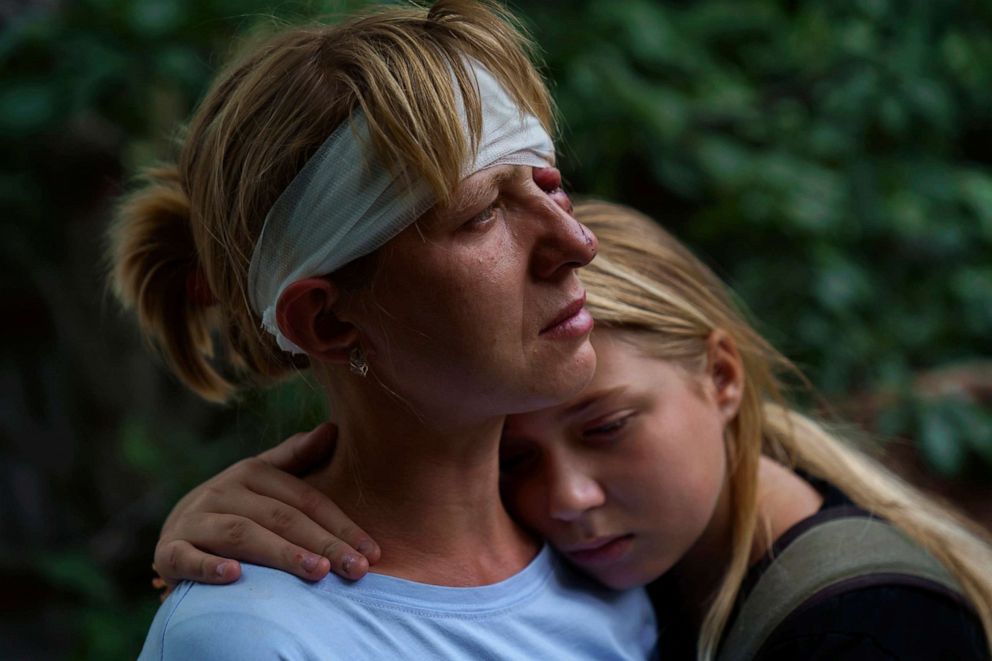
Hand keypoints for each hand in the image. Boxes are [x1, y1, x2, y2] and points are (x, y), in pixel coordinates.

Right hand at [152, 422, 379, 593]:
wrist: (178, 530)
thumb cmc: (238, 506)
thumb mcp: (266, 479)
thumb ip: (297, 457)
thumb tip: (332, 428)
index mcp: (252, 472)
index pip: (305, 501)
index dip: (341, 526)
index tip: (372, 552)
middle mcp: (222, 491)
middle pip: (281, 518)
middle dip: (323, 544)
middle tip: (356, 568)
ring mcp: (194, 520)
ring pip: (242, 535)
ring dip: (281, 553)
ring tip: (316, 572)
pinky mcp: (168, 552)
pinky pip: (187, 558)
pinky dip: (209, 567)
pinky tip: (234, 576)